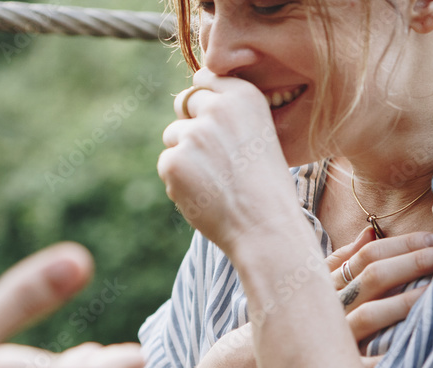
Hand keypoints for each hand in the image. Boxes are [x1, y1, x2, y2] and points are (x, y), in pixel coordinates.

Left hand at [158, 68, 302, 251]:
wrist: (264, 225)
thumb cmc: (266, 186)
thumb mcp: (260, 133)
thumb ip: (230, 114)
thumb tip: (192, 102)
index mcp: (244, 95)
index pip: (206, 78)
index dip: (205, 98)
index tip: (213, 118)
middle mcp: (217, 107)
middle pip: (184, 103)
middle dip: (192, 126)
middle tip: (215, 158)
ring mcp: (193, 134)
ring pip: (173, 135)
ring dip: (185, 154)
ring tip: (214, 180)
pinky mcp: (173, 160)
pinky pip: (166, 164)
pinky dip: (179, 180)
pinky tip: (204, 195)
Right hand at [328, 228, 432, 367]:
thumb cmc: (306, 321)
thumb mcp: (317, 286)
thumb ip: (341, 260)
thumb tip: (369, 232)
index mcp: (328, 286)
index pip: (366, 255)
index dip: (402, 244)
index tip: (432, 239)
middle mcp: (331, 309)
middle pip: (373, 278)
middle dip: (412, 263)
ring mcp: (335, 340)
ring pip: (371, 315)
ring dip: (407, 301)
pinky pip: (368, 364)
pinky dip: (390, 355)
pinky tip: (418, 344)